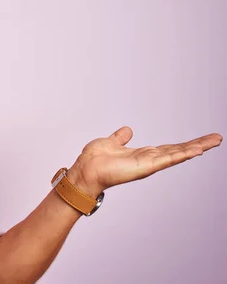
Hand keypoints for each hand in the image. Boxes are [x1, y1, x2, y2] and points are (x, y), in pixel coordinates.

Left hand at [67, 126, 222, 196]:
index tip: (201, 140)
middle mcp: (149, 160)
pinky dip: (183, 154)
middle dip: (198, 144)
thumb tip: (128, 130)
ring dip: (197, 147)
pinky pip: (168, 159)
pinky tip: (197, 150)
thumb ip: (121, 138)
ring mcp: (149, 164)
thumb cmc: (95, 160)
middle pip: (179, 150)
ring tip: (215, 141)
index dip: (185, 144)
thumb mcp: (111, 142)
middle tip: (217, 138)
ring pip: (178, 153)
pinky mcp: (146, 166)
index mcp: (142, 154)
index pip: (169, 147)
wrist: (86, 170)